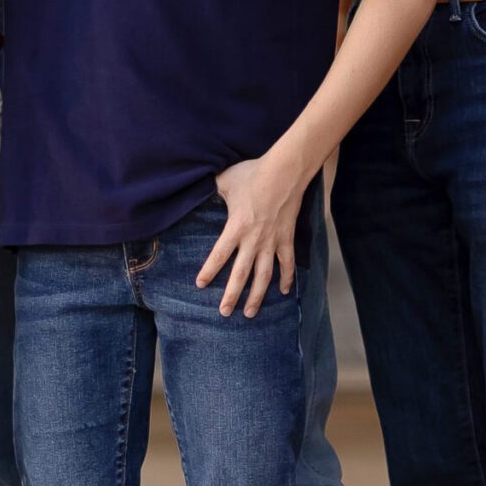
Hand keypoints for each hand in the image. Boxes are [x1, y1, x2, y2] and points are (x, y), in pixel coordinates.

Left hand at [196, 155, 307, 317]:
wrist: (285, 172)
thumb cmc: (253, 174)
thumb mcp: (225, 180)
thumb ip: (212, 189)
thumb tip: (199, 187)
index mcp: (236, 227)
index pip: (219, 255)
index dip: (209, 271)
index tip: (200, 284)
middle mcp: (253, 240)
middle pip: (241, 274)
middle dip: (232, 295)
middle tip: (224, 312)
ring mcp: (272, 241)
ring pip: (264, 276)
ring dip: (257, 296)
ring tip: (250, 313)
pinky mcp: (286, 239)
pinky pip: (287, 263)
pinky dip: (286, 278)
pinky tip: (284, 291)